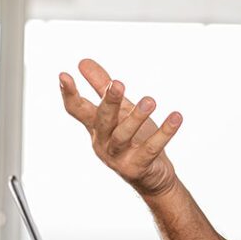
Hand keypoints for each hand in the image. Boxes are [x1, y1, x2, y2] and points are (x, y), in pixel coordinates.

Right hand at [59, 59, 182, 197]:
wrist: (152, 177)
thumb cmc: (134, 139)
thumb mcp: (119, 110)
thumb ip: (101, 86)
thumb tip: (83, 62)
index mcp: (96, 127)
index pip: (77, 110)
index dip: (69, 94)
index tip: (63, 74)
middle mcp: (103, 142)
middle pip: (102, 120)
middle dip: (109, 102)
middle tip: (118, 84)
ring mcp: (118, 157)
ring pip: (123, 136)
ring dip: (136, 117)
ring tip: (150, 100)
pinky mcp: (137, 167)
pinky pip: (151, 149)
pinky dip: (164, 133)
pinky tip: (176, 117)